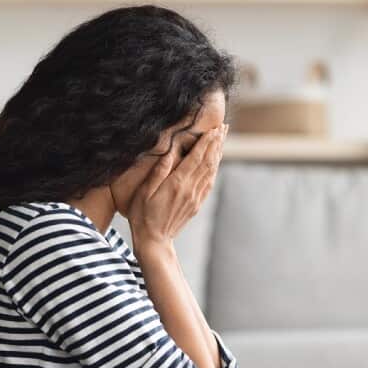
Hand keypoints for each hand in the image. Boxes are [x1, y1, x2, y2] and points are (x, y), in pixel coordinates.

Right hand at [126, 123, 225, 254]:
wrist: (154, 241)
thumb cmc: (143, 215)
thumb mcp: (145, 192)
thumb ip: (159, 171)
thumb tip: (170, 152)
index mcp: (178, 183)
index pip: (197, 157)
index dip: (207, 141)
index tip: (214, 128)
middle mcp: (190, 189)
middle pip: (208, 161)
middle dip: (216, 142)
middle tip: (224, 127)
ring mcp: (195, 197)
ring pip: (211, 171)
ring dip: (218, 153)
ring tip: (222, 138)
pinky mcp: (196, 204)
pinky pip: (209, 183)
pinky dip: (214, 169)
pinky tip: (215, 161)